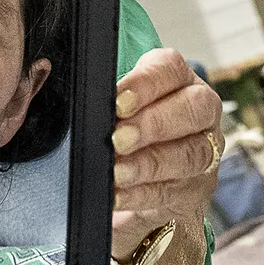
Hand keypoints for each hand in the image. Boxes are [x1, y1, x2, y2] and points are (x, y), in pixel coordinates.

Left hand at [109, 48, 221, 259]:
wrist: (138, 180)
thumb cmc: (122, 131)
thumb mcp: (113, 106)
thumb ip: (99, 96)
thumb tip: (58, 79)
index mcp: (179, 79)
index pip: (170, 69)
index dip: (145, 84)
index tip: (117, 102)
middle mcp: (201, 110)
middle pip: (192, 109)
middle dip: (153, 124)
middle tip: (118, 139)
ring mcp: (205, 150)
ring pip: (190, 154)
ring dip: (149, 164)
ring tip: (116, 172)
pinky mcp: (197, 188)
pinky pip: (175, 190)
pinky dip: (142, 194)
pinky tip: (118, 194)